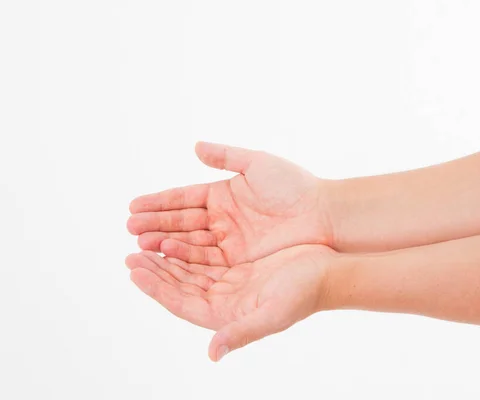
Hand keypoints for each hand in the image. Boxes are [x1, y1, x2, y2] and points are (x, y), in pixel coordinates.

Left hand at [126, 245, 335, 360]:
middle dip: (155, 271)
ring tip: (144, 243)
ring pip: (190, 269)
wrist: (328, 271)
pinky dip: (188, 247)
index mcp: (227, 315)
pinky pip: (206, 256)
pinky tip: (175, 237)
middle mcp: (224, 300)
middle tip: (130, 254)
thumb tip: (213, 354)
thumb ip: (242, 333)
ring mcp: (231, 282)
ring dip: (167, 258)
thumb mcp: (273, 314)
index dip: (158, 288)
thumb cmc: (304, 294)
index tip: (136, 271)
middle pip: (181, 285)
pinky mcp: (238, 265)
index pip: (182, 302)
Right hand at [127, 142, 332, 265]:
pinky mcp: (238, 260)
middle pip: (181, 222)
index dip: (159, 203)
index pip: (183, 199)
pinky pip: (206, 259)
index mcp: (223, 194)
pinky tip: (164, 256)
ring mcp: (229, 241)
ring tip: (140, 243)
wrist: (323, 215)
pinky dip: (185, 258)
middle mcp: (222, 219)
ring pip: (189, 242)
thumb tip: (195, 147)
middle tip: (129, 228)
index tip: (133, 206)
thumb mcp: (258, 164)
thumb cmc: (294, 186)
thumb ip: (226, 156)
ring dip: (164, 242)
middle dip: (154, 224)